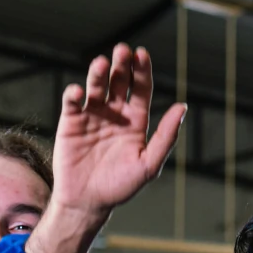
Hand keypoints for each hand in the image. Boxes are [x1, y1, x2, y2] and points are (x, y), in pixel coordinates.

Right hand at [29, 44, 186, 252]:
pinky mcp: (70, 122)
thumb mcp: (149, 164)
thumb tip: (183, 107)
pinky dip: (74, 93)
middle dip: (121, 65)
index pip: (141, 89)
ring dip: (98, 73)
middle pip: (119, 82)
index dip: (142, 71)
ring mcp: (92, 115)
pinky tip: (78, 91)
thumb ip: (166, 137)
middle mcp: (114, 113)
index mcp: (135, 120)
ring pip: (96, 86)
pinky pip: (72, 102)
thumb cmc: (121, 186)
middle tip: (122, 50)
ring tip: (101, 63)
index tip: (142, 55)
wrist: (87, 202)